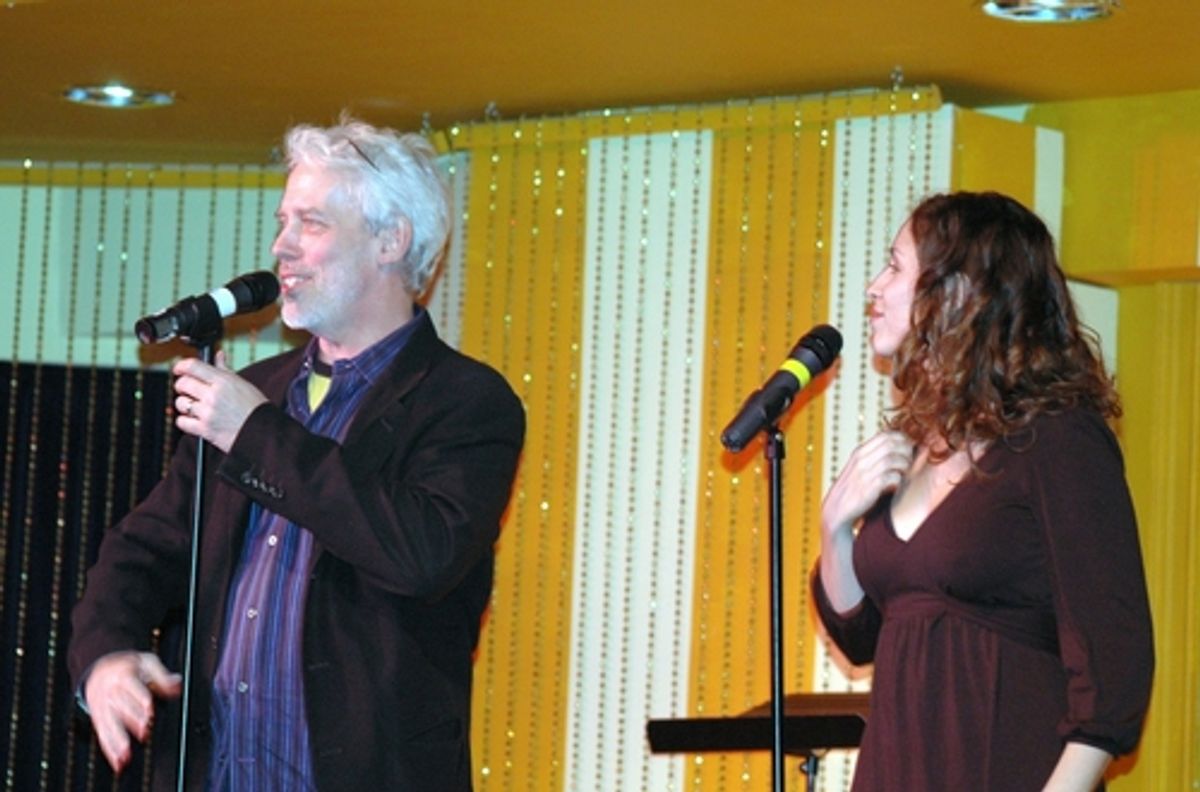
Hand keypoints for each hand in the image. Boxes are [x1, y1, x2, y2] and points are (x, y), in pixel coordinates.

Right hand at [83, 651, 181, 772]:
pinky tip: (117, 761)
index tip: (149, 709)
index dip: (140, 698)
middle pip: (120, 706)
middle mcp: (110, 691)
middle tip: (144, 732)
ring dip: (117, 740)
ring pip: (109, 724)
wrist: (97, 667)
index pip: (132, 687)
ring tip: (126, 755)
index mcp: (123, 675)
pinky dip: (109, 749)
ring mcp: (102, 706)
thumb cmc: (127, 666)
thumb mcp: (146, 662)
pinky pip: (102, 734)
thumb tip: (177, 683)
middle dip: (132, 720)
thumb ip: (162, 675)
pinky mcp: (98, 718)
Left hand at [173, 350, 268, 452]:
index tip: (179, 368)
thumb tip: (219, 356)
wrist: (264, 432)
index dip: (181, 365)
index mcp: (224, 381)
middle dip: (182, 385)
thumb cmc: (256, 408)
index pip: (193, 366)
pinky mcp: (205, 430)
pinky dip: (184, 421)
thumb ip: (225, 369)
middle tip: (187, 389)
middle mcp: (213, 396)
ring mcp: (208, 413)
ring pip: (180, 402)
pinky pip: (182, 422)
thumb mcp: (243, 383)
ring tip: (194, 406)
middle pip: (183, 383)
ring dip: (184, 403)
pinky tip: (194, 419)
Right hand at [822, 430, 913, 535]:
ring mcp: (865, 473)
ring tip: (906, 472)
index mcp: (859, 452)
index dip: (901, 439)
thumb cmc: (852, 489)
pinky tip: (898, 484)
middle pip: (890, 444)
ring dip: (904, 465)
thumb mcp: (858, 468)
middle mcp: (862, 460)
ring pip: (892, 459)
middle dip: (906, 450)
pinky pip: (892, 477)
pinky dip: (899, 479)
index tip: (908, 448)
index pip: (884, 435)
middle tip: (910, 460)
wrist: (837, 509)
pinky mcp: (870, 488)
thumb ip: (873, 457)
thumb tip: (896, 448)